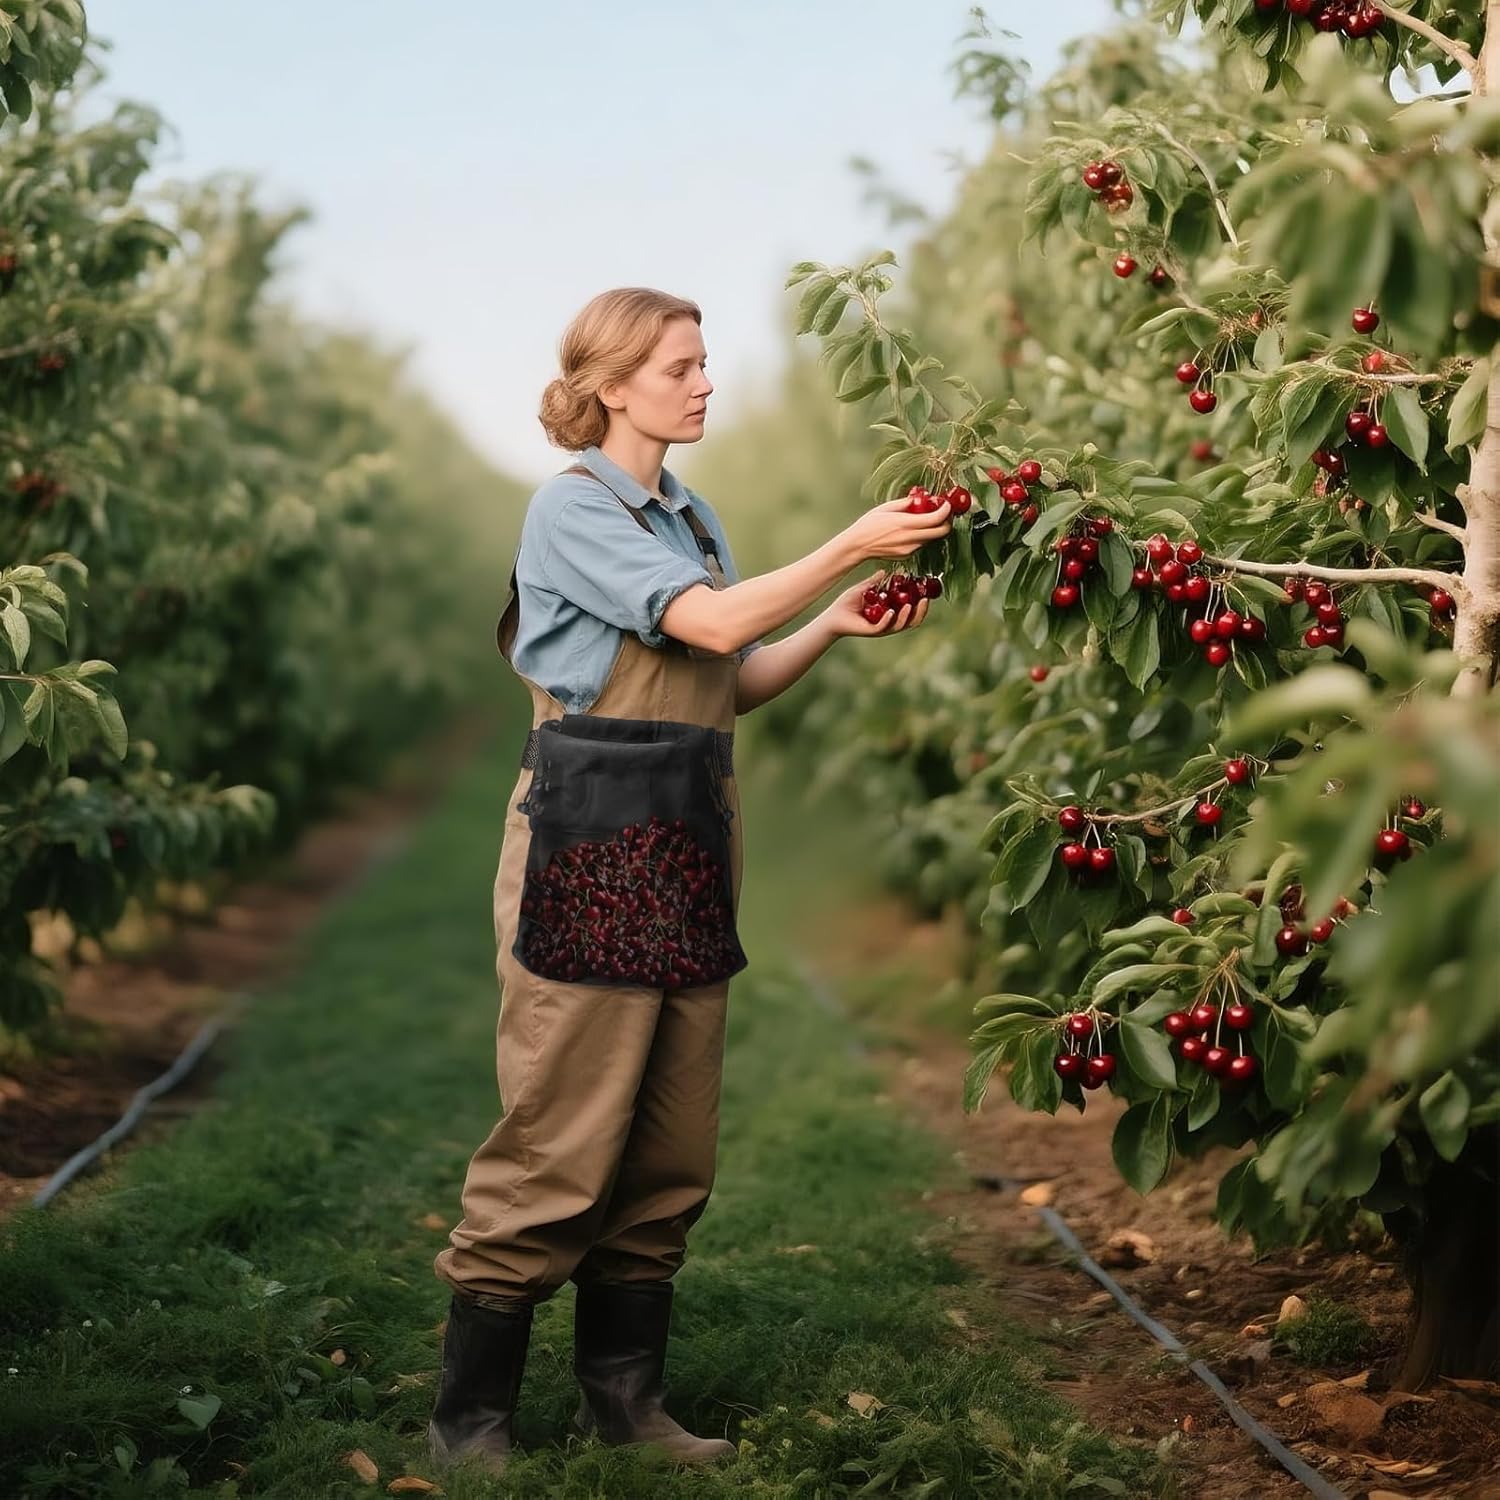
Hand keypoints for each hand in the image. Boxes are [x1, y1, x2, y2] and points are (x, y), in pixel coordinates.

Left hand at [823, 571, 930, 638]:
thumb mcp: (863, 589)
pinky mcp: (871, 631)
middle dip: (920, 612)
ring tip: (911, 605)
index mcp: (889, 613)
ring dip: (907, 616)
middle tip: (925, 600)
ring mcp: (881, 628)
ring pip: (900, 625)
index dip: (920, 604)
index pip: (910, 611)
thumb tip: (886, 571)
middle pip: (911, 621)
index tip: (927, 592)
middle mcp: (888, 622)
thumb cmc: (846, 604)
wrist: (832, 616)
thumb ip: (875, 582)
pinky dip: (889, 620)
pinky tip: (892, 611)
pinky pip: (884, 627)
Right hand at [838, 497, 952, 562]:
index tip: (946, 505)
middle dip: (946, 522)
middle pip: (941, 532)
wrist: (858, 546)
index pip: (936, 519)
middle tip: (944, 514)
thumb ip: (905, 503)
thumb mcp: (886, 508)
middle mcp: (910, 538)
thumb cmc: (868, 525)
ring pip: (932, 539)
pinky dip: (923, 536)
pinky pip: (921, 544)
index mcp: (906, 523)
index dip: (946, 511)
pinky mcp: (907, 555)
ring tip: (926, 520)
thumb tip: (918, 499)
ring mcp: (910, 549)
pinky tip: (913, 531)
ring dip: (934, 529)